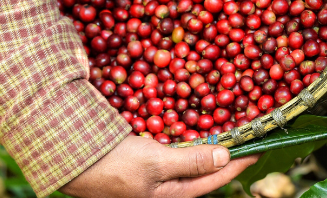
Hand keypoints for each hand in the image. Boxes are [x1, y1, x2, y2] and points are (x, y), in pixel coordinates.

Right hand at [60, 135, 258, 197]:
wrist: (69, 159)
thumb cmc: (112, 165)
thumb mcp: (156, 163)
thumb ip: (191, 161)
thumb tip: (225, 156)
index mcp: (171, 196)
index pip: (214, 179)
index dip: (238, 163)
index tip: (258, 147)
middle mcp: (165, 191)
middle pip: (204, 174)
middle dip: (226, 157)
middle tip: (246, 140)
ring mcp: (154, 180)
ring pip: (189, 164)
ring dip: (208, 150)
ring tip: (228, 135)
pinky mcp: (143, 166)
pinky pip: (173, 155)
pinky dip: (187, 145)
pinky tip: (194, 134)